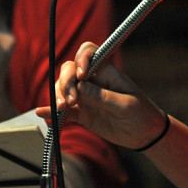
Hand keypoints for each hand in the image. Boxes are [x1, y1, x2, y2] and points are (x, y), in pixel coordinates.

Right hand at [35, 42, 166, 150]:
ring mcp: (86, 96)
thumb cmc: (141, 114)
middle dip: (65, 83)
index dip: (81, 59)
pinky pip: (64, 111)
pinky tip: (43, 115)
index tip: (81, 76)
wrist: (145, 135)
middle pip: (69, 71)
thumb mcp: (125, 105)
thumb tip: (79, 87)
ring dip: (58, 97)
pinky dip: (52, 112)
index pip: (88, 52)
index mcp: (106, 71)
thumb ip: (102, 96)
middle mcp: (93, 80)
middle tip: (70, 101)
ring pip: (63, 89)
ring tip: (62, 110)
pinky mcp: (82, 113)